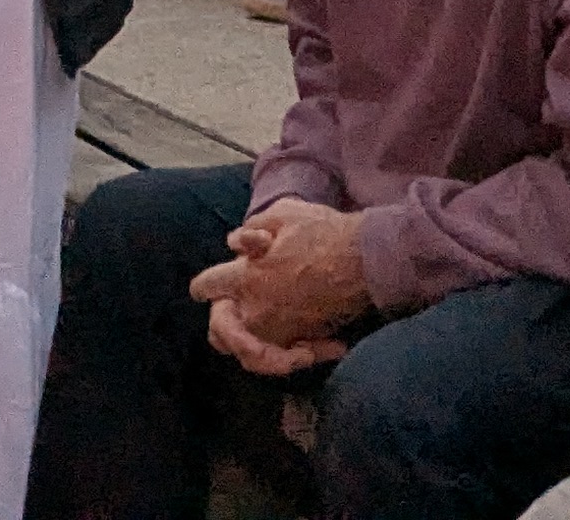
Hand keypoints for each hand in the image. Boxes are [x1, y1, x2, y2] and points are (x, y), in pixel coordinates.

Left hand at [192, 201, 368, 369]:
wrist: (365, 261)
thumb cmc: (324, 233)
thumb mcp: (284, 214)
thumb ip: (252, 228)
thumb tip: (234, 244)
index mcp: (244, 278)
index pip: (206, 287)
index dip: (204, 285)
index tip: (204, 288)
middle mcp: (255, 311)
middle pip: (218, 330)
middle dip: (222, 320)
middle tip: (230, 310)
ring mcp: (278, 331)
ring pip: (247, 348)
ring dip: (249, 340)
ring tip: (258, 328)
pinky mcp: (302, 342)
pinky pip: (281, 356)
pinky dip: (286, 351)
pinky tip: (298, 338)